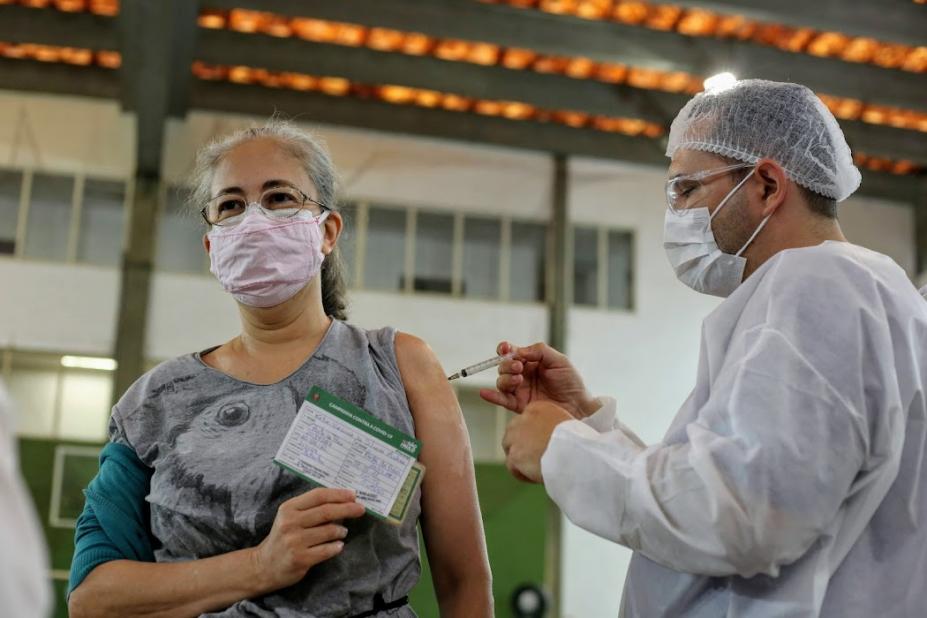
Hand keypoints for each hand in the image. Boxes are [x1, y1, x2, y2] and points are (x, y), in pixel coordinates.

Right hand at [250, 487, 364, 591]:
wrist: (265, 565)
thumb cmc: (283, 537)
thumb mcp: (290, 517)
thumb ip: (311, 508)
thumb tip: (343, 500)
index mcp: (288, 508)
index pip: (318, 495)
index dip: (338, 494)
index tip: (353, 495)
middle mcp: (290, 522)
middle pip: (326, 511)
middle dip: (347, 509)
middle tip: (360, 509)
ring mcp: (294, 541)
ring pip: (329, 531)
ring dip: (341, 531)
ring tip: (342, 532)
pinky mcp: (300, 558)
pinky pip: (327, 550)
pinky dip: (336, 547)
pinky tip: (338, 546)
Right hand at [479, 341, 597, 418]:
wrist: (578, 406)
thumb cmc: (571, 382)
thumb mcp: (559, 360)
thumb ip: (539, 351)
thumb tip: (519, 351)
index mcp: (531, 362)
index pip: (512, 353)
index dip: (505, 349)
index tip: (504, 348)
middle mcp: (523, 375)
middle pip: (504, 367)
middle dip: (508, 365)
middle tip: (520, 367)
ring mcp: (520, 390)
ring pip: (502, 382)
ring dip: (505, 378)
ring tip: (518, 379)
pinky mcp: (519, 405)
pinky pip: (502, 400)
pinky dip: (491, 396)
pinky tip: (484, 393)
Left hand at [502, 401, 573, 482]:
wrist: (577, 453)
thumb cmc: (578, 442)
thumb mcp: (565, 424)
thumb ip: (550, 427)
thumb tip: (546, 439)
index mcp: (537, 408)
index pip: (525, 422)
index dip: (532, 437)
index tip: (544, 447)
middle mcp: (523, 418)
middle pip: (513, 434)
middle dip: (522, 447)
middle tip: (538, 459)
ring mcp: (516, 437)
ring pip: (510, 450)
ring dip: (521, 460)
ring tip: (539, 469)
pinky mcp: (514, 455)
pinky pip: (512, 468)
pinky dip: (523, 474)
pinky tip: (537, 476)